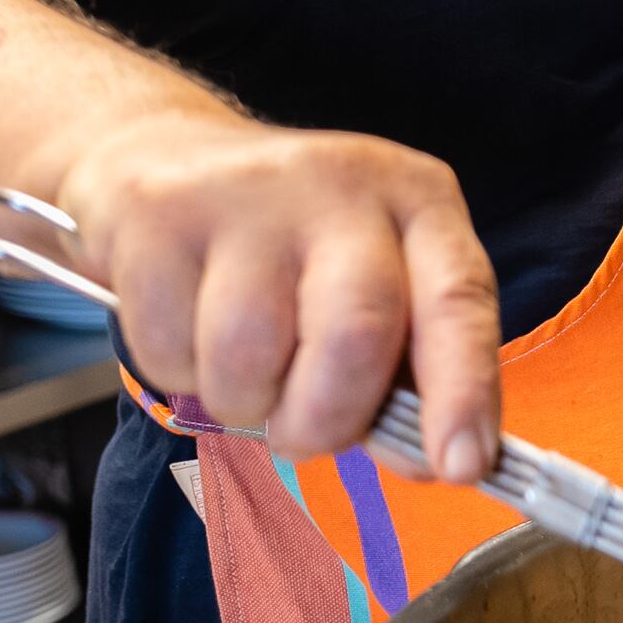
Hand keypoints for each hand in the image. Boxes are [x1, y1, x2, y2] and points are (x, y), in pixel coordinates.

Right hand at [56, 112, 502, 478]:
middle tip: (305, 432)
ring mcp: (246, 196)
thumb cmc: (290, 247)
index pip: (459, 300)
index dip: (464, 391)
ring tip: (244, 370)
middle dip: (328, 418)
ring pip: (250, 352)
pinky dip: (179, 373)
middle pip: (355, 332)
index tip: (460, 465)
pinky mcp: (158, 217)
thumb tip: (431, 460)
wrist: (165, 156)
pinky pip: (169, 348)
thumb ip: (407, 374)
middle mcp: (342, 187)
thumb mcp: (373, 282)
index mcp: (418, 202)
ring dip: (244, 402)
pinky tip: (188, 330)